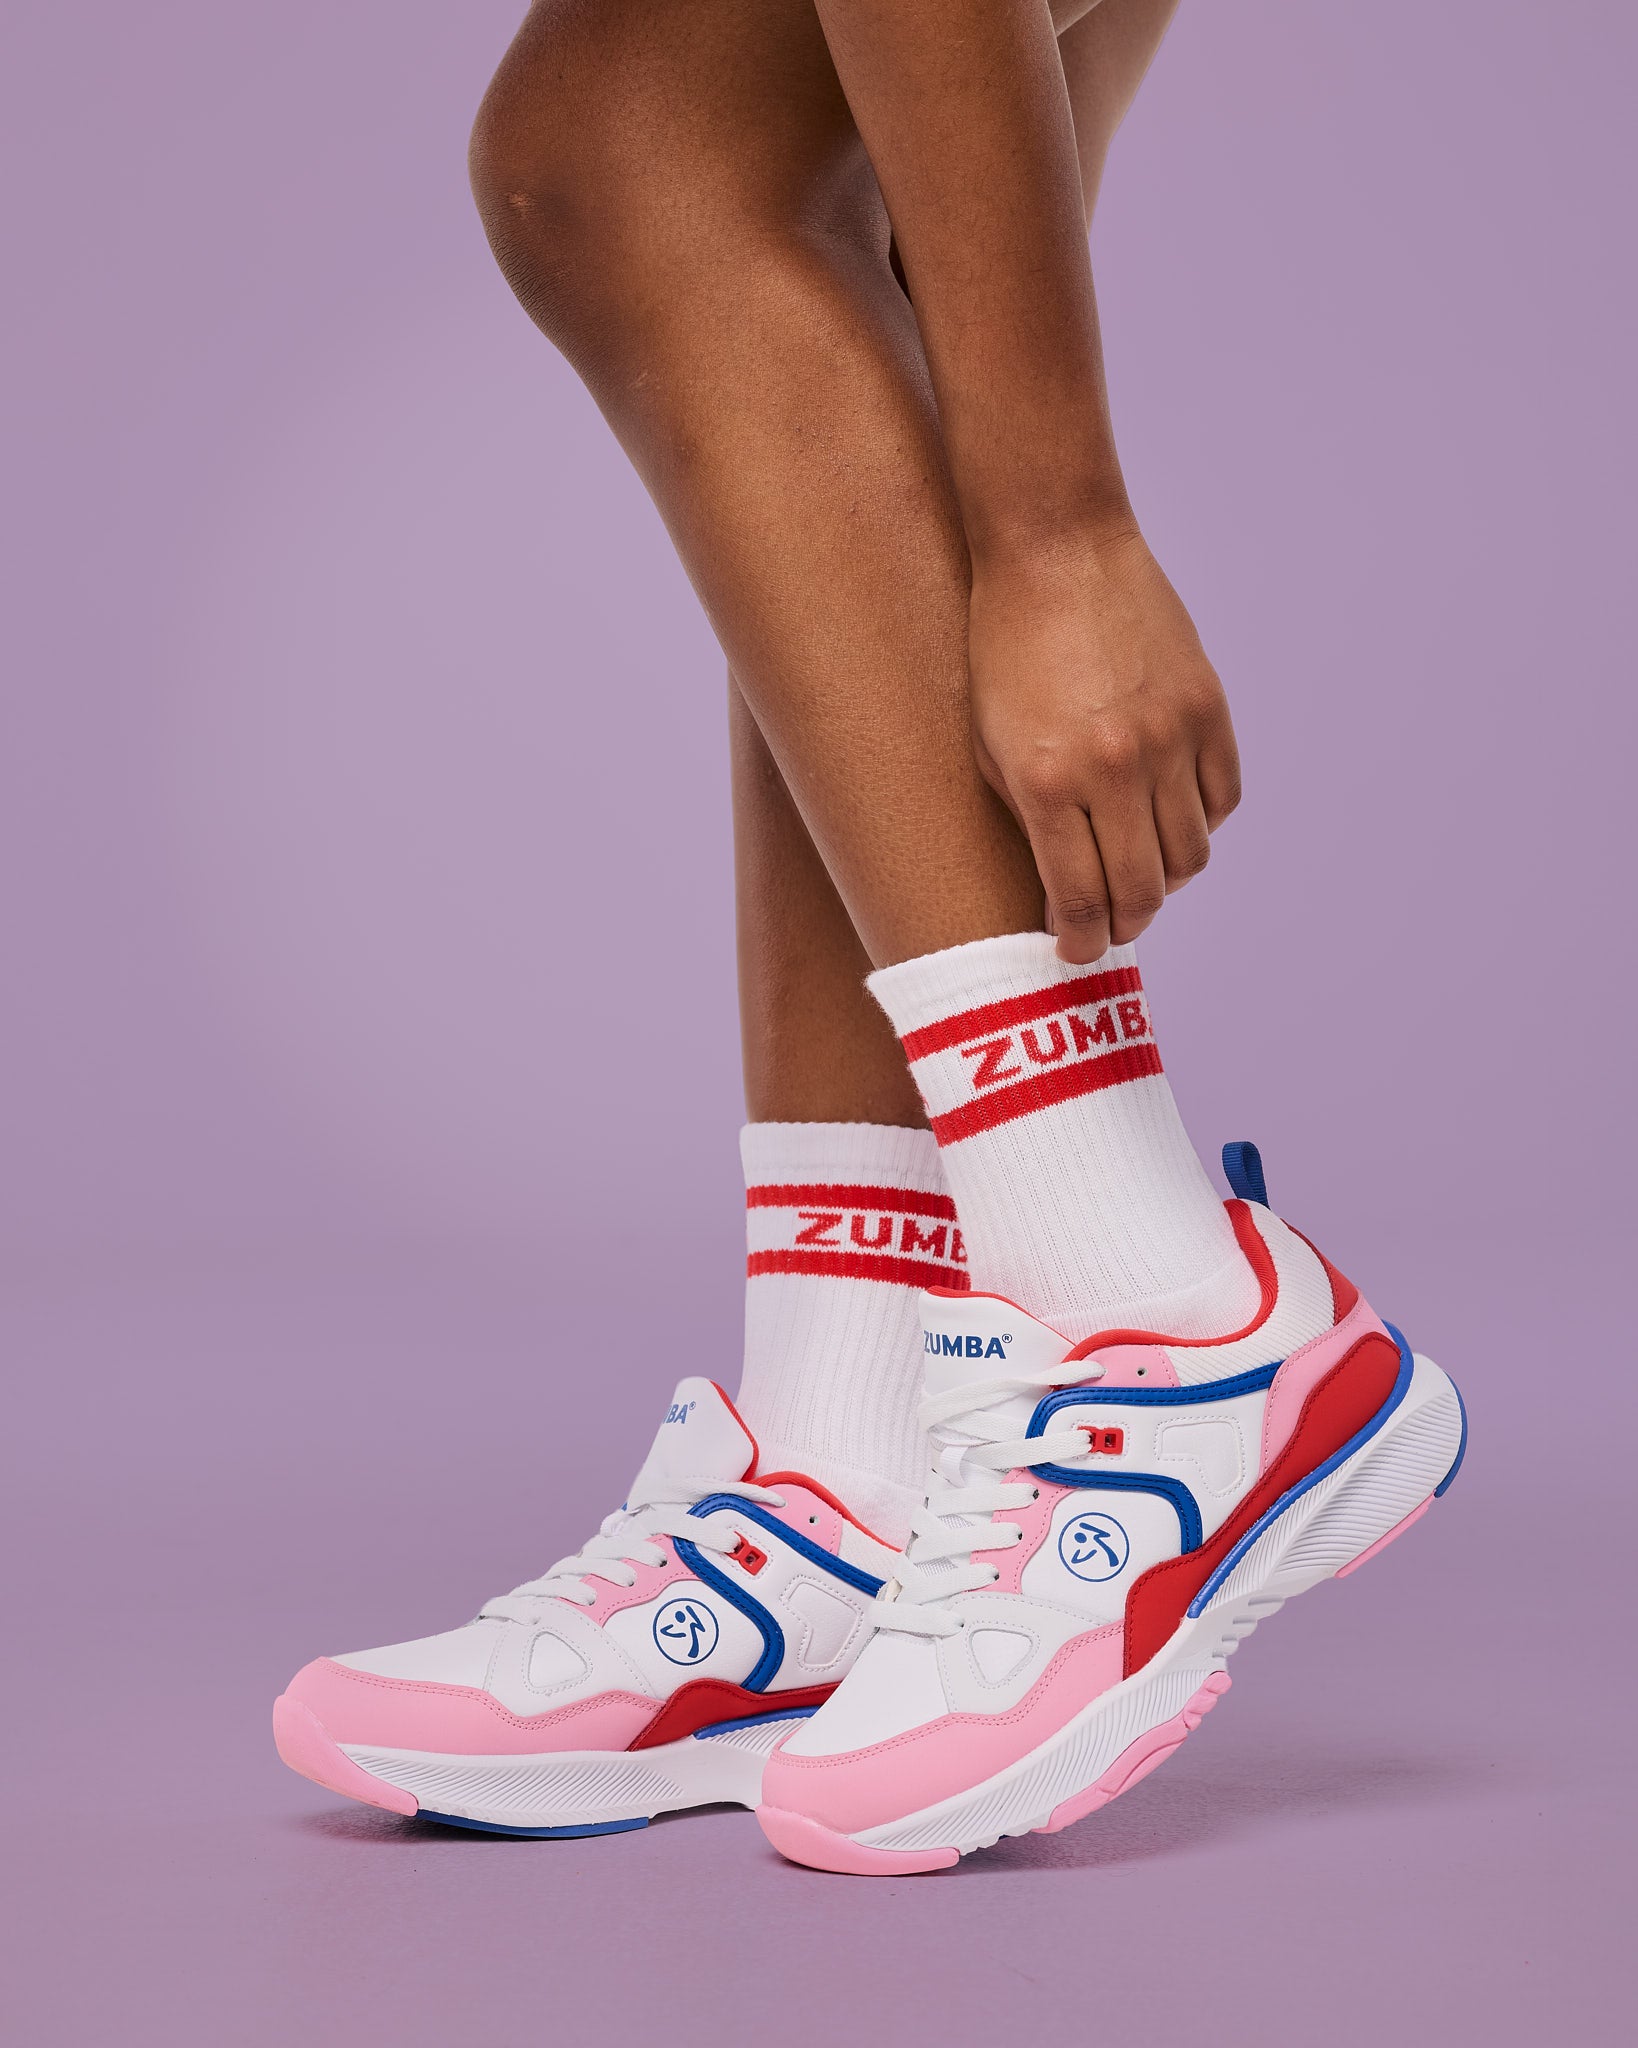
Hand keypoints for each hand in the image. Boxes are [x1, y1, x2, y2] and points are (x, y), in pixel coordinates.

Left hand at [968, 526, 1241, 963]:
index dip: (1081, 941)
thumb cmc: (1004, 650)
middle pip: (1144, 891)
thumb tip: (1063, 893)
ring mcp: (1171, 736)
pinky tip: (1169, 818)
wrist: (1056, 549)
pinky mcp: (1208, 707)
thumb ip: (1031, 822)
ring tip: (1139, 874)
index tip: (1076, 954)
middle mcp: (1117, 766)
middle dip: (1125, 926)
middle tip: (1111, 929)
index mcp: (1050, 781)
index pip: (1079, 899)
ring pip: (1191, 854)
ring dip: (1165, 880)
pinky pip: (1221, 799)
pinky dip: (1200, 823)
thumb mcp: (990, 745)